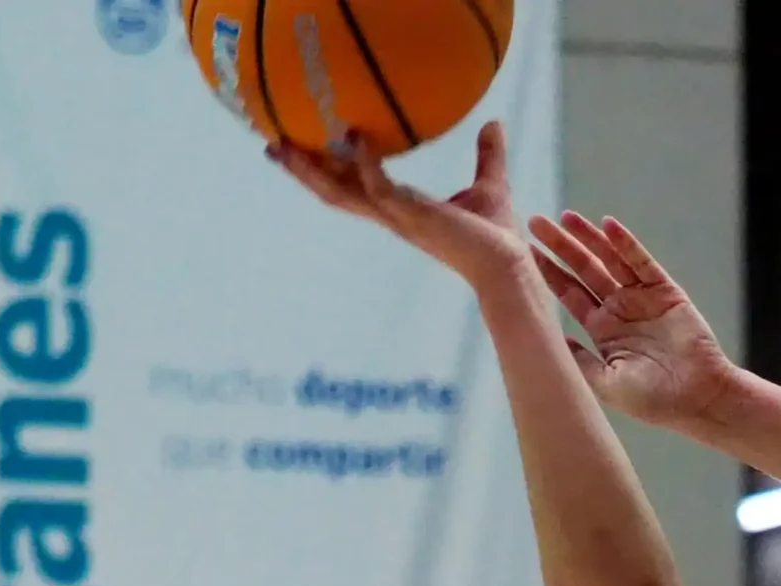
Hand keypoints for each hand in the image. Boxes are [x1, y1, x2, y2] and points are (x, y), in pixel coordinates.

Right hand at [273, 120, 531, 296]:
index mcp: (401, 209)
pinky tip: (357, 136)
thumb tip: (494, 124)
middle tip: (270, 144)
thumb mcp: (489, 185)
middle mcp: (393, 215)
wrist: (511, 266)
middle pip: (335, 191)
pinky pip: (381, 187)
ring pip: (344, 193)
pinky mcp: (415, 218)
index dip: (325, 168)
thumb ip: (486, 156)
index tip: (297, 147)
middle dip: (303, 169)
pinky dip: (367, 163)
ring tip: (284, 144)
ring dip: (314, 169)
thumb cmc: (498, 236)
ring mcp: (400, 218)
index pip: (353, 186)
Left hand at [529, 211, 732, 427]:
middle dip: (561, 246)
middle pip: (584, 270)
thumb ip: (580, 360)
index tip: (526, 252)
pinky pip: (642, 262)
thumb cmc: (656, 401)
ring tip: (565, 217)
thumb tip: (553, 339)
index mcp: (605, 332)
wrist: (700, 399)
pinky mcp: (666, 292)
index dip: (549, 272)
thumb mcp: (607, 384)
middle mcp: (620, 311)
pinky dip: (626, 244)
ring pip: (610, 260)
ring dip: (589, 238)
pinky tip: (607, 225)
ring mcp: (643, 299)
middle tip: (535, 222)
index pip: (570, 294)